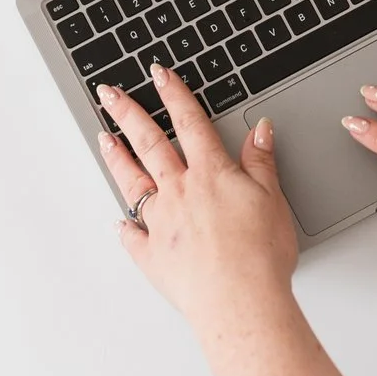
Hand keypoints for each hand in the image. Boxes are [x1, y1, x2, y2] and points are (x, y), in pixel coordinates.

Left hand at [98, 65, 298, 323]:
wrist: (240, 301)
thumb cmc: (260, 256)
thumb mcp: (273, 199)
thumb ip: (261, 161)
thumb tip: (259, 129)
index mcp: (211, 175)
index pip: (189, 123)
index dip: (174, 95)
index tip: (159, 74)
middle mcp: (180, 193)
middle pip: (150, 144)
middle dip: (128, 114)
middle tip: (108, 94)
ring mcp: (161, 224)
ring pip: (133, 183)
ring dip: (117, 158)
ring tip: (103, 138)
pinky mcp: (153, 257)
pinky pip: (133, 237)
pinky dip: (126, 228)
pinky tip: (120, 222)